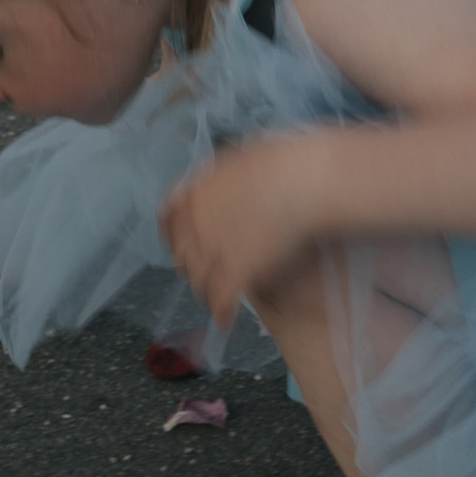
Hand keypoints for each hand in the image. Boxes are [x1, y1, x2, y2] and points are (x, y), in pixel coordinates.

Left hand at [158, 137, 319, 326]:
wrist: (306, 179)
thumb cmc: (285, 160)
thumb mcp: (244, 156)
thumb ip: (228, 175)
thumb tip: (230, 180)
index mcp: (197, 190)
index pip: (169, 217)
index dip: (173, 233)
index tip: (182, 240)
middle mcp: (196, 221)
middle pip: (182, 253)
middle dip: (191, 264)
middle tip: (205, 271)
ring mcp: (214, 248)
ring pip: (199, 281)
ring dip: (205, 291)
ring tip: (215, 301)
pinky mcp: (237, 271)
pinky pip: (221, 300)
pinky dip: (221, 312)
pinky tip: (225, 320)